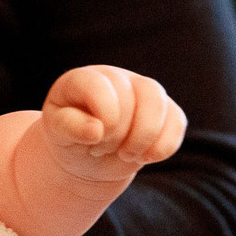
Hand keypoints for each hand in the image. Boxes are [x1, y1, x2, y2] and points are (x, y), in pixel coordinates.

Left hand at [41, 65, 186, 182]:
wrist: (88, 157)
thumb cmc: (69, 141)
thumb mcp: (58, 135)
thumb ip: (70, 127)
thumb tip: (96, 129)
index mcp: (83, 79)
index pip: (101, 85)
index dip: (105, 113)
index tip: (96, 138)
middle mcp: (115, 78)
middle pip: (131, 93)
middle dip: (121, 132)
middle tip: (101, 149)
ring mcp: (141, 91)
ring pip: (158, 100)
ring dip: (146, 136)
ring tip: (127, 155)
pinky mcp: (162, 111)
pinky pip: (176, 120)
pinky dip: (164, 144)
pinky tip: (146, 157)